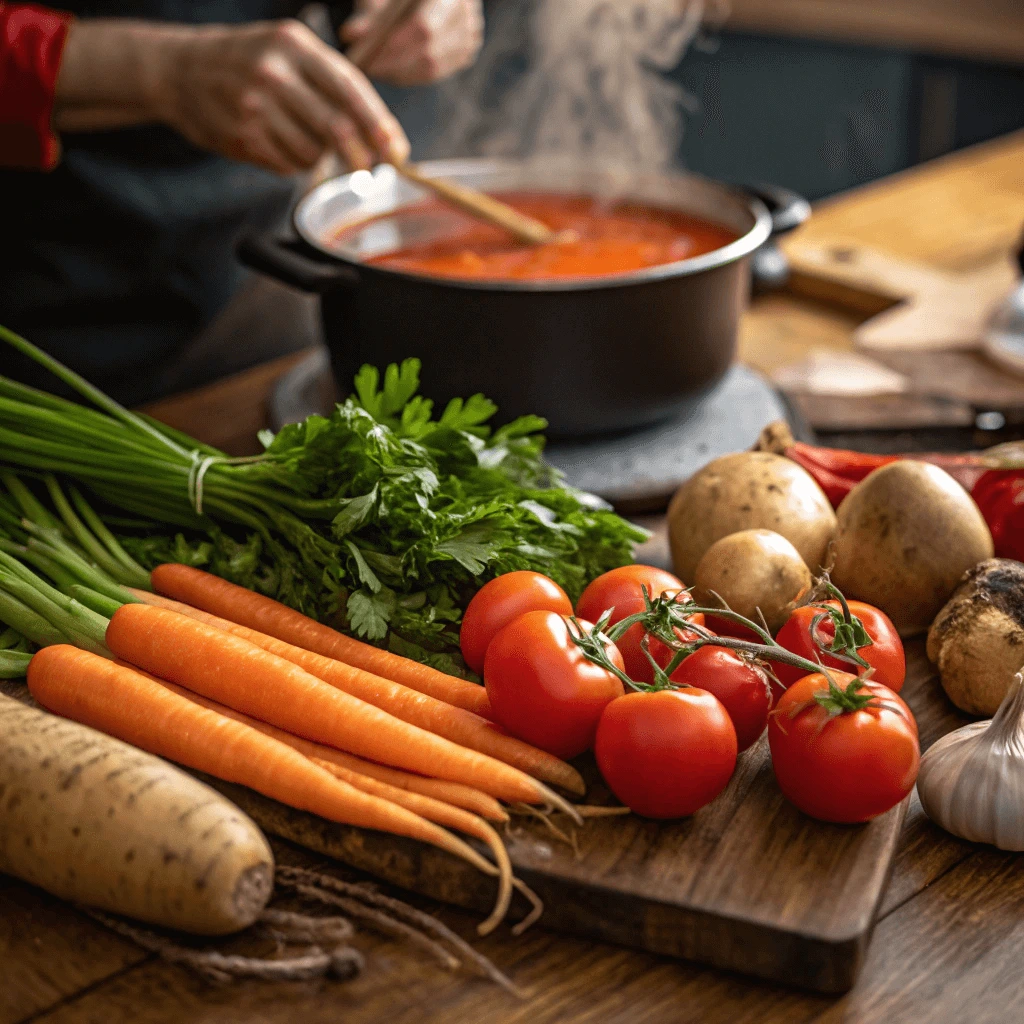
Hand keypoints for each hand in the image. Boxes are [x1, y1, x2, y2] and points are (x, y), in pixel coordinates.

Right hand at [54, 19, 409, 174]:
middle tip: (369, 170)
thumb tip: (381, 134)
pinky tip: (279, 145)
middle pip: (337, 129)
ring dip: (321, 160)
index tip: (396, 151)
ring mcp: (255, 106)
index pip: (351, 90)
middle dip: (361, 157)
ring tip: (306, 143)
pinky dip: (294, 164)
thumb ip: (331, 83)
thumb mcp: (288, 50)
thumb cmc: (250, 61)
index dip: (380, 126)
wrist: (179, 69)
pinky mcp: (241, 135)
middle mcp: (274, 72)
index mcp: (294, 45)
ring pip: (313, 153)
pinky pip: (287, 164)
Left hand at [341, 0, 482, 85]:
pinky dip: (412, 75)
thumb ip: (370, 11)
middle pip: (429, 51)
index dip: (395, 46)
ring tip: (377, 69)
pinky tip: (392, 71)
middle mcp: (464, 11)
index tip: (370, 59)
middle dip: (395, 65)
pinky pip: (437, 71)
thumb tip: (349, 35)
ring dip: (401, 73)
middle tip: (369, 70)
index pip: (422, 28)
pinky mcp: (467, 49)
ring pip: (434, 66)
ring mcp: (470, 32)